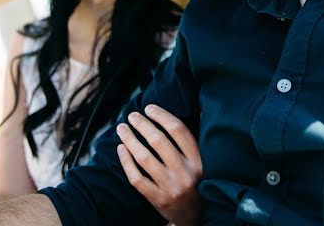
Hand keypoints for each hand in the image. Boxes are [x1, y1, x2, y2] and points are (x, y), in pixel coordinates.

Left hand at [116, 105, 201, 225]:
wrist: (196, 218)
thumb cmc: (197, 183)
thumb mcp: (202, 164)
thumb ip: (191, 143)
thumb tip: (180, 113)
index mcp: (199, 160)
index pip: (178, 130)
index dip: (161, 116)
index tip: (149, 108)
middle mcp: (185, 173)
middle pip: (158, 141)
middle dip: (142, 124)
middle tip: (132, 115)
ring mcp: (170, 187)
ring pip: (144, 158)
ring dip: (130, 139)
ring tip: (122, 128)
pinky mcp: (157, 200)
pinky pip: (136, 178)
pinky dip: (126, 161)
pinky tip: (121, 148)